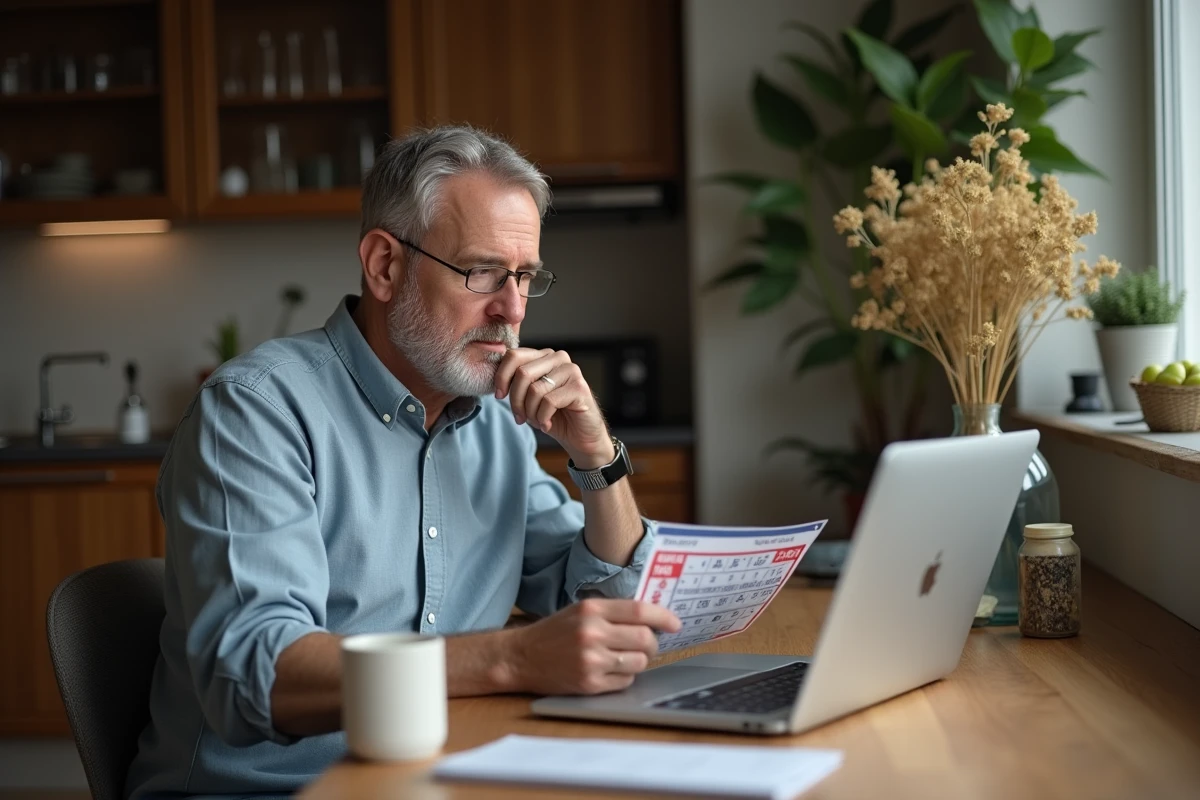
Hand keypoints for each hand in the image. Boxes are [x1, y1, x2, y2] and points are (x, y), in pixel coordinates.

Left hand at [494, 347, 611, 465]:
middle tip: (519, 417)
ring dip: (530, 412)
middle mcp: (558, 358)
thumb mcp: (528, 397)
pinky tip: (547, 424)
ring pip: (535, 389)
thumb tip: (497, 381)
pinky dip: (542, 418)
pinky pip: (548, 402)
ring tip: (537, 421)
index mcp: (544, 356)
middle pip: (522, 373)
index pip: (514, 355)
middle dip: (516, 400)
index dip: (502, 377)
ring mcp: (571, 370)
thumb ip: (516, 383)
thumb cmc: (553, 416)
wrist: (580, 437)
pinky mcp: (579, 387)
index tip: (499, 396)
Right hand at [504, 599, 681, 694]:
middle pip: (644, 638)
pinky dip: (624, 677)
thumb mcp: (580, 611)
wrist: (521, 657)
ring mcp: (591, 660)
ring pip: (638, 662)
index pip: (639, 610)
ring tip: (624, 658)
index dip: (663, 617)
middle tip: (649, 644)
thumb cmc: (554, 632)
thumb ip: (613, 612)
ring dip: (638, 661)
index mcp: (591, 609)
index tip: (676, 623)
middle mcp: (592, 633)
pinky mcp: (589, 684)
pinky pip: (625, 682)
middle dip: (653, 643)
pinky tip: (609, 671)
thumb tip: (652, 620)